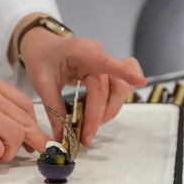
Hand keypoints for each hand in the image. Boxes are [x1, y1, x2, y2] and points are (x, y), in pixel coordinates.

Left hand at [18, 26, 145, 146]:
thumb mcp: (42, 82)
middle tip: (86, 136)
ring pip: (118, 89)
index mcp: (81, 51)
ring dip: (108, 110)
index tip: (142, 83)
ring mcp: (105, 61)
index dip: (125, 72)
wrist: (43, 46)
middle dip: (101, 115)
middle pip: (111, 87)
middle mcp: (98, 54)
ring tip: (91, 126)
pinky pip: (121, 82)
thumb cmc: (41, 59)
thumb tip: (62, 137)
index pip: (105, 63)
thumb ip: (54, 109)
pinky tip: (108, 110)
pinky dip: (119, 97)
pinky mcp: (107, 69)